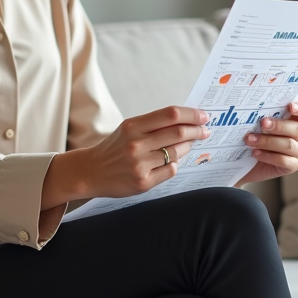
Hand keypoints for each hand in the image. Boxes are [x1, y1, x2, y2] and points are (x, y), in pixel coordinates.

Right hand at [42, 106, 210, 207]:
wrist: (91, 171)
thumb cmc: (115, 148)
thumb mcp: (129, 129)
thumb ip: (154, 124)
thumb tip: (187, 120)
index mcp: (133, 126)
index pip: (171, 114)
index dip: (192, 114)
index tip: (204, 116)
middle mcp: (136, 144)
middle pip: (178, 133)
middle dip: (197, 131)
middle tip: (205, 131)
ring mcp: (140, 164)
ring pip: (177, 153)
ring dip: (188, 147)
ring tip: (189, 145)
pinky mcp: (143, 182)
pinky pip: (170, 170)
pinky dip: (174, 165)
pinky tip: (170, 162)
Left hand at [237, 100, 297, 185]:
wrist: (247, 162)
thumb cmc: (255, 138)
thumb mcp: (258, 124)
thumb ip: (263, 116)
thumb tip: (253, 109)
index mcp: (296, 121)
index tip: (290, 106)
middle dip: (279, 126)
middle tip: (262, 123)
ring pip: (289, 145)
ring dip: (268, 142)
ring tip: (251, 140)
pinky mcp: (292, 166)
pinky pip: (284, 161)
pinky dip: (268, 156)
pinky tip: (255, 153)